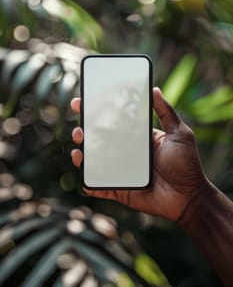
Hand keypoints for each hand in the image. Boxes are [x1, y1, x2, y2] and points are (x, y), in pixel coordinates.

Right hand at [70, 87, 209, 221]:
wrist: (189, 197)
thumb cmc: (187, 164)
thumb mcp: (179, 134)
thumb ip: (166, 113)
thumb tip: (155, 89)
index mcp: (139, 138)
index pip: (115, 122)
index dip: (99, 112)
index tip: (83, 102)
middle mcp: (127, 152)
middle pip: (101, 140)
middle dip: (85, 131)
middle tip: (79, 127)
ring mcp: (121, 171)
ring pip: (95, 161)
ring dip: (83, 151)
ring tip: (79, 143)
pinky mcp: (119, 189)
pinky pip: (99, 185)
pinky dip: (88, 180)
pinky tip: (82, 168)